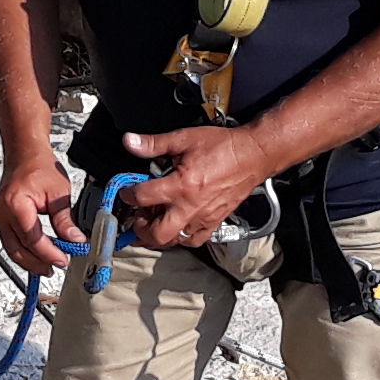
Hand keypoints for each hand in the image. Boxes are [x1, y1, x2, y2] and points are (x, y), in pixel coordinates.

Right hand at [0, 155, 81, 274]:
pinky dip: (24, 252)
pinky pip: (10, 242)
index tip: (63, 260)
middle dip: (37, 263)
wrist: (25, 154)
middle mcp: (3, 214)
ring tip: (47, 267)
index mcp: (16, 205)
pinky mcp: (1, 220)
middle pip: (18, 250)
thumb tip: (75, 240)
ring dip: (29, 261)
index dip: (48, 253)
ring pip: (11, 250)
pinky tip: (37, 256)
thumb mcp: (59, 193)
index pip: (32, 239)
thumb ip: (65, 220)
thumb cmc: (39, 166)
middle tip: (56, 268)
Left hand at [115, 126, 278, 247]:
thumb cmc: (223, 146)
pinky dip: (181, 237)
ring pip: (175, 241)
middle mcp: (191, 207)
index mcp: (180, 185)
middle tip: (137, 217)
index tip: (127, 191)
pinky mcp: (215, 221)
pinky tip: (176, 225)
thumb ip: (154, 144)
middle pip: (157, 234)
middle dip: (141, 229)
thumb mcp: (184, 138)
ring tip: (154, 221)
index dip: (128, 194)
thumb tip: (131, 142)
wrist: (253, 155)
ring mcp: (203, 217)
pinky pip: (194, 240)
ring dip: (159, 235)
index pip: (143, 197)